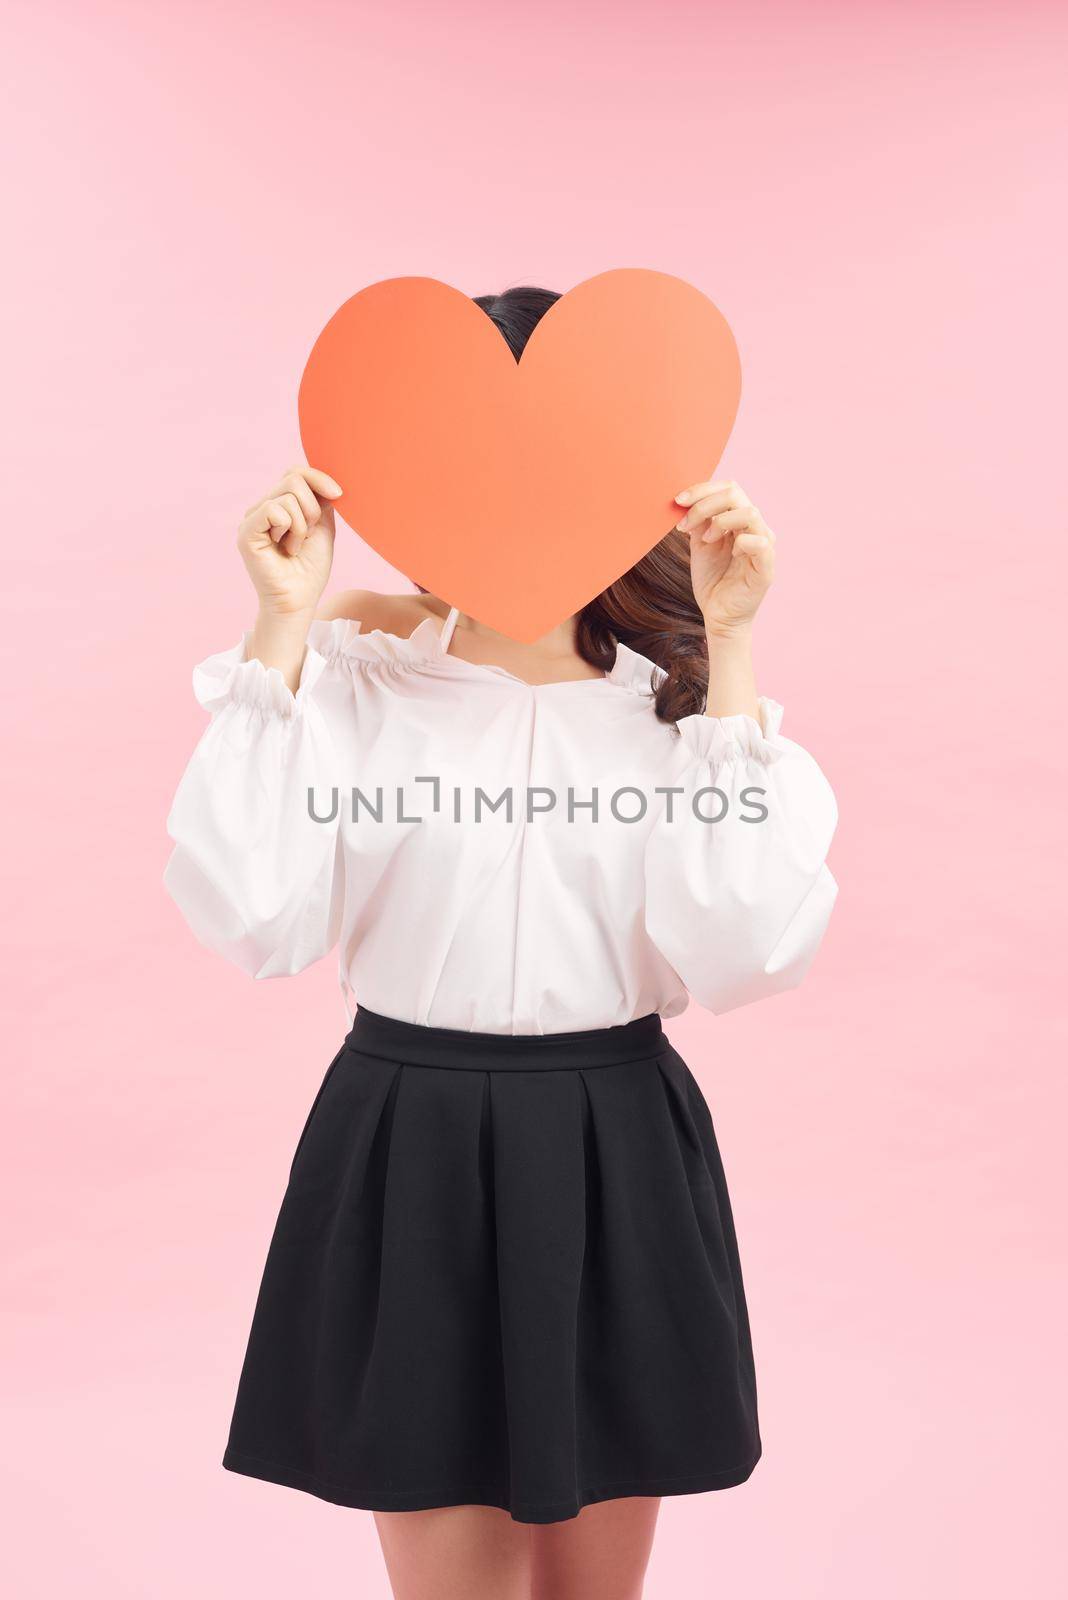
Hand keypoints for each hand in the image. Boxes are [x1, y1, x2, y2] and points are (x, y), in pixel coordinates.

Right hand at [237, 465, 342, 618]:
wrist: (299, 600)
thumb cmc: (310, 569)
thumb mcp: (323, 526)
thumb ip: (320, 500)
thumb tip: (324, 480)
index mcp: (279, 504)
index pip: (296, 472)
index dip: (319, 478)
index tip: (338, 495)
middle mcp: (262, 507)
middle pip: (293, 479)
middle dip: (312, 509)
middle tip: (308, 535)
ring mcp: (251, 518)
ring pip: (287, 496)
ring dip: (302, 526)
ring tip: (294, 546)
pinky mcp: (246, 531)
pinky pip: (274, 510)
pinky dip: (289, 529)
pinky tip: (285, 547)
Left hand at [673, 478, 775, 635]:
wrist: (717, 615)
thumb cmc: (712, 580)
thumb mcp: (700, 545)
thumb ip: (698, 522)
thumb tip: (687, 499)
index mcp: (740, 520)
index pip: (728, 489)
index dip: (702, 489)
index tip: (678, 500)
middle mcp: (755, 528)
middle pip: (736, 494)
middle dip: (704, 504)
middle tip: (685, 523)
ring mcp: (763, 546)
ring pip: (750, 513)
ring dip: (720, 522)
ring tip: (705, 541)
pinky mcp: (766, 567)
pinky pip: (760, 543)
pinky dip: (740, 542)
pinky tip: (729, 554)